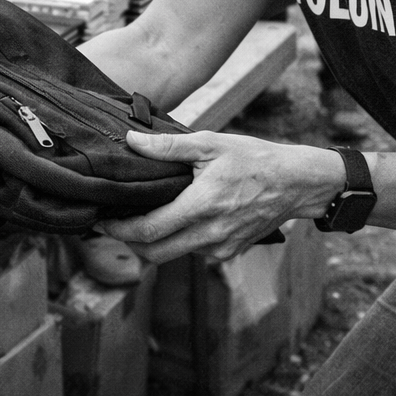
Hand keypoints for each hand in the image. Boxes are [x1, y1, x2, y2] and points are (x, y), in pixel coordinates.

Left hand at [94, 131, 309, 263]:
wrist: (295, 183)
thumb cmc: (253, 159)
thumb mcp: (210, 144)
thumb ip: (169, 147)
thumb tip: (132, 141)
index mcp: (203, 206)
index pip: (149, 231)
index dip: (118, 229)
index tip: (100, 221)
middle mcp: (211, 234)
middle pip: (153, 253)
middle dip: (128, 241)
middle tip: (112, 222)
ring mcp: (221, 248)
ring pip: (172, 255)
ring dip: (153, 241)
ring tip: (142, 215)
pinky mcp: (228, 253)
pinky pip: (192, 253)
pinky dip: (177, 241)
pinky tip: (174, 219)